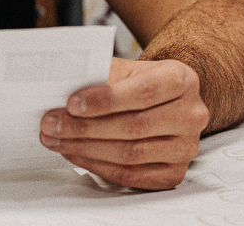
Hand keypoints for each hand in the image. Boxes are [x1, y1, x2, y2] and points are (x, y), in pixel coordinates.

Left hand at [39, 56, 208, 189]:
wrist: (164, 99)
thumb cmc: (141, 81)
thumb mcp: (125, 68)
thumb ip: (101, 76)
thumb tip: (62, 89)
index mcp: (181, 79)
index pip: (143, 92)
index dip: (106, 100)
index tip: (72, 103)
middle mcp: (191, 114)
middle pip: (134, 127)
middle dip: (85, 128)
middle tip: (52, 124)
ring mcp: (185, 147)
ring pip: (131, 155)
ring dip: (86, 149)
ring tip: (57, 139)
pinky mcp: (173, 173)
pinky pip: (131, 176)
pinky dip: (98, 166)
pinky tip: (76, 153)